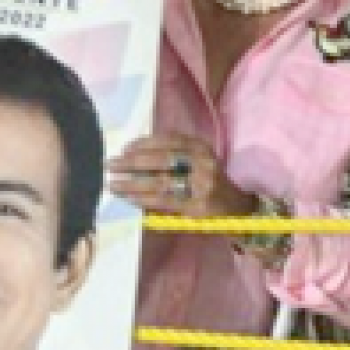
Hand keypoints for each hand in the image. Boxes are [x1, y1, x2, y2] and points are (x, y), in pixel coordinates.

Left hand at [107, 134, 256, 215]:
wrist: (238, 209)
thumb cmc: (210, 182)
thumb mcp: (197, 160)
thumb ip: (173, 155)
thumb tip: (132, 155)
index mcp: (201, 147)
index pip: (168, 140)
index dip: (143, 143)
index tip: (124, 148)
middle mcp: (202, 162)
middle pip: (161, 159)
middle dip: (132, 162)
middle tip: (111, 164)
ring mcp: (201, 185)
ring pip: (160, 181)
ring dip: (132, 183)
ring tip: (113, 184)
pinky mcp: (196, 207)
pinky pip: (164, 201)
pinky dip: (143, 199)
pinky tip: (128, 198)